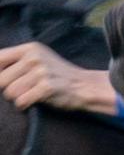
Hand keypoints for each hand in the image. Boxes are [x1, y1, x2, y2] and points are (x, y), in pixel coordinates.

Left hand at [0, 42, 119, 114]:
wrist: (85, 86)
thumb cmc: (56, 75)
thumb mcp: (37, 59)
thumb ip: (14, 62)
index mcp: (30, 48)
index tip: (7, 80)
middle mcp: (35, 57)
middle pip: (1, 80)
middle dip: (8, 89)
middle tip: (25, 88)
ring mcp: (42, 72)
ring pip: (9, 93)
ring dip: (18, 98)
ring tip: (32, 93)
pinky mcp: (46, 87)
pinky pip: (21, 101)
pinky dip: (25, 105)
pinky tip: (36, 100)